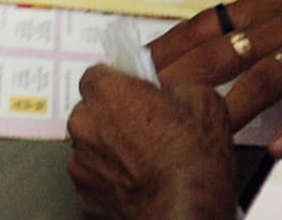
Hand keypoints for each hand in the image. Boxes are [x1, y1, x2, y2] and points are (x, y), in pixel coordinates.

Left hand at [67, 65, 234, 218]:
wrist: (189, 209)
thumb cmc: (194, 160)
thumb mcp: (201, 99)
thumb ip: (172, 85)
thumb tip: (168, 90)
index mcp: (108, 93)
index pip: (97, 74)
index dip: (117, 83)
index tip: (131, 92)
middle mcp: (86, 123)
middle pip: (91, 110)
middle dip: (112, 116)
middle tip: (142, 128)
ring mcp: (81, 160)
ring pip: (90, 145)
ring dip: (109, 148)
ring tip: (141, 159)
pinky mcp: (84, 192)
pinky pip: (93, 177)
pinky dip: (108, 178)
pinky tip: (134, 180)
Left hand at [150, 0, 281, 158]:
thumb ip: (255, 14)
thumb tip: (223, 32)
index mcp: (257, 6)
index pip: (199, 29)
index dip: (165, 50)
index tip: (136, 67)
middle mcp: (275, 26)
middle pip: (216, 55)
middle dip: (179, 81)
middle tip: (148, 104)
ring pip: (261, 78)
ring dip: (229, 106)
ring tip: (202, 132)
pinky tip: (280, 146)